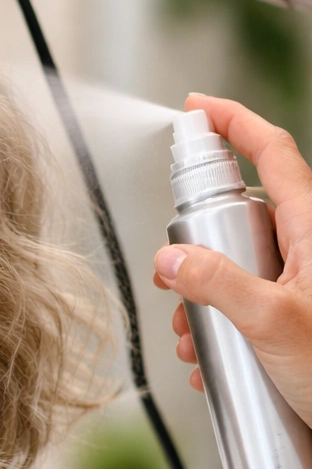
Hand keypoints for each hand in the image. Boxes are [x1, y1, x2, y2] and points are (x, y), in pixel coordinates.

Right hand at [153, 94, 311, 427]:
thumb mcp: (271, 323)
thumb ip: (215, 284)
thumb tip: (170, 259)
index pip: (272, 150)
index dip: (234, 120)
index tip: (197, 107)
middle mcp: (309, 247)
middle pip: (244, 215)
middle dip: (197, 247)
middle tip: (173, 276)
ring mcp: (304, 282)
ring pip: (240, 266)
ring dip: (204, 298)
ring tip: (191, 336)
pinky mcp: (297, 316)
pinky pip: (249, 303)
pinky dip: (221, 327)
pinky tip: (209, 361)